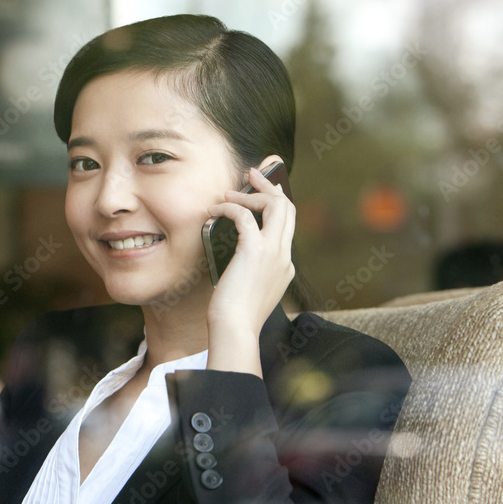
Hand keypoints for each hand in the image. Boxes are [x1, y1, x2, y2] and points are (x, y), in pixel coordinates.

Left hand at [205, 159, 295, 376]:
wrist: (235, 329)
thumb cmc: (235, 316)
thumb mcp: (248, 290)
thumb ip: (250, 272)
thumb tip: (234, 257)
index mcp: (285, 266)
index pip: (288, 225)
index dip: (277, 203)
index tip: (266, 190)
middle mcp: (284, 256)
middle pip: (288, 208)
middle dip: (271, 186)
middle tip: (253, 173)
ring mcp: (273, 252)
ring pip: (275, 205)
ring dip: (250, 194)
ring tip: (228, 194)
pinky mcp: (254, 250)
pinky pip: (244, 215)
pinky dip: (229, 207)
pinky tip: (214, 211)